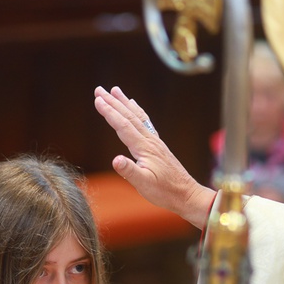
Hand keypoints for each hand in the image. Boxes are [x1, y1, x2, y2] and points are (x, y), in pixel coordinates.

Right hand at [93, 86, 215, 229]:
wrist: (186, 194)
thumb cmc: (165, 191)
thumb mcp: (144, 184)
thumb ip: (129, 171)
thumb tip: (115, 159)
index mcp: (144, 148)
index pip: (123, 126)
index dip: (109, 112)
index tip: (97, 100)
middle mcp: (150, 140)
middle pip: (128, 117)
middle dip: (113, 102)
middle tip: (99, 90)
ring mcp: (155, 142)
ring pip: (137, 117)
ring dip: (124, 103)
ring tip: (115, 90)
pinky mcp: (157, 145)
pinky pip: (145, 122)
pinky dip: (137, 111)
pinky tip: (134, 107)